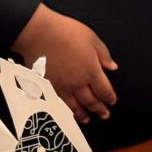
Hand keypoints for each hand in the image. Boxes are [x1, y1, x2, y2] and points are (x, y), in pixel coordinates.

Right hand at [12, 4, 117, 123]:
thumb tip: (112, 67)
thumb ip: (104, 55)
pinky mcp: (49, 88)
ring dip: (84, 114)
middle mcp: (78, 83)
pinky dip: (68, 110)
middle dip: (100, 110)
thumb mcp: (92, 38)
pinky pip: (61, 104)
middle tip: (104, 115)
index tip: (112, 101)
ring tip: (88, 119)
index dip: (110, 98)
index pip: (104, 90)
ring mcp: (62, 87)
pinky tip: (70, 111)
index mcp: (91, 71)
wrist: (39, 34)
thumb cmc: (65, 32)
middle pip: (92, 102)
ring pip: (76, 106)